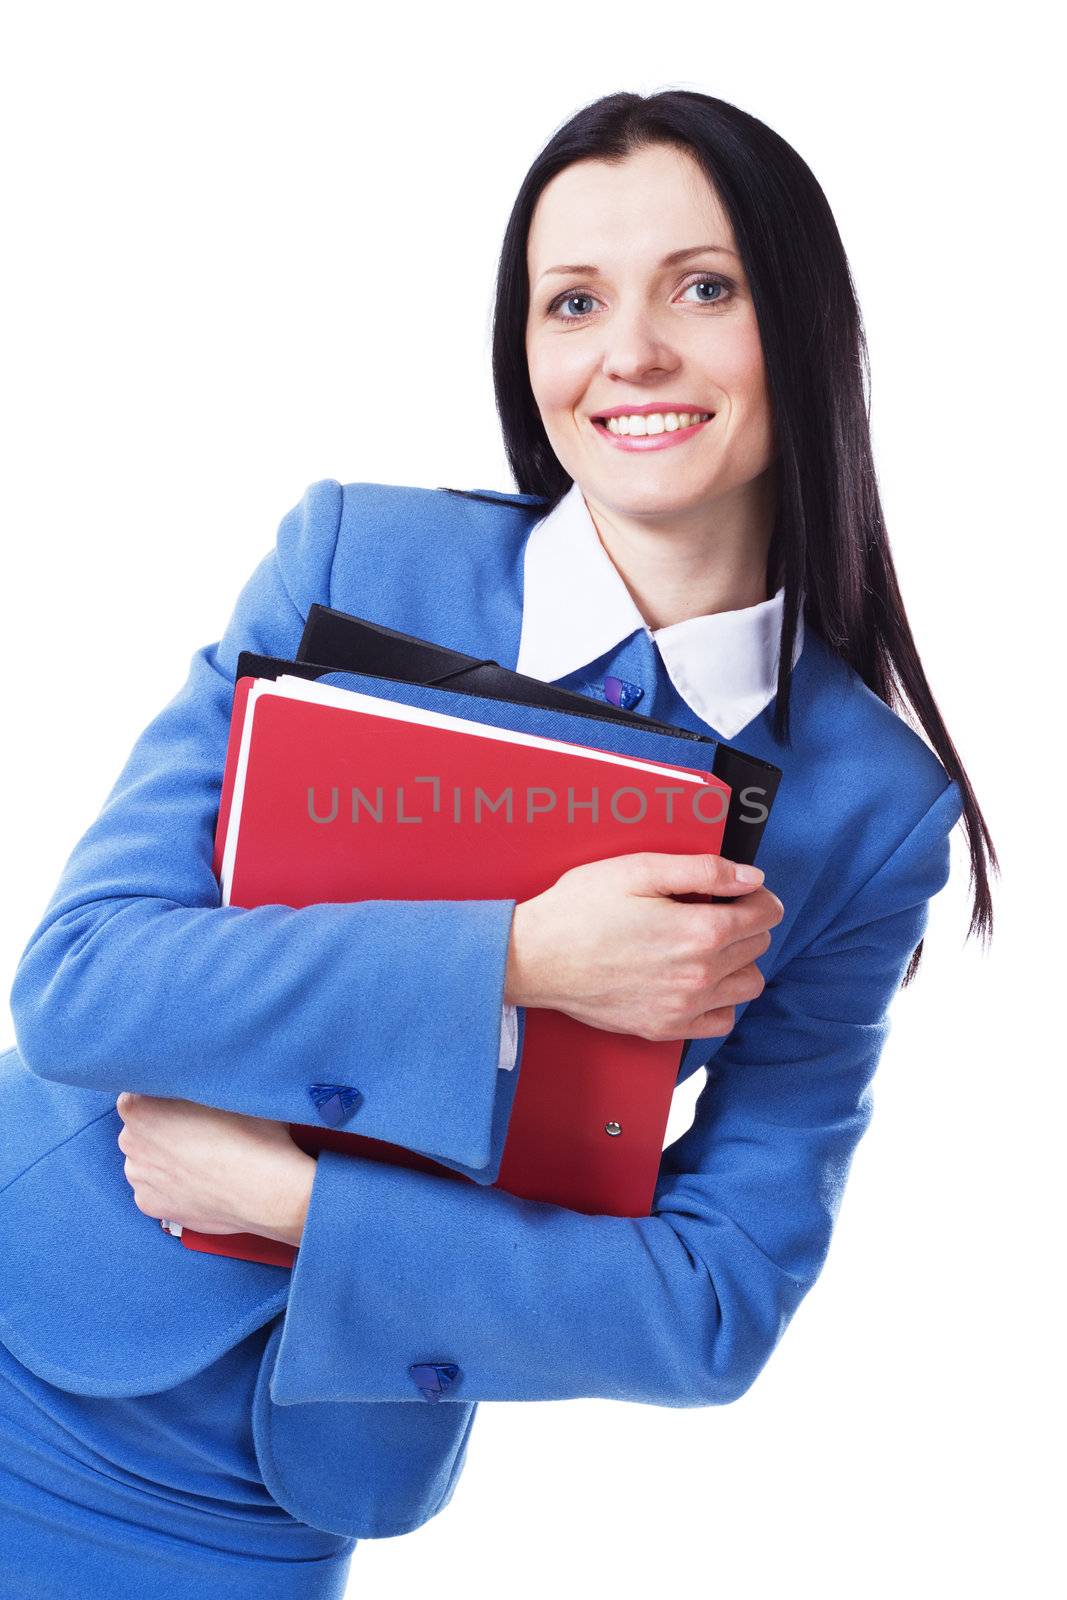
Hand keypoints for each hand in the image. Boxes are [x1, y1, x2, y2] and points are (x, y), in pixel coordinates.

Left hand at [115, 1091, 316, 1244]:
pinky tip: (200, 1181)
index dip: (167, 1091)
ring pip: (148, 1157)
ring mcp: (137, 1176)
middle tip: (201, 1127)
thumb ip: (200, 1080)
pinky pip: (155, 1187)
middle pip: (142, 1124)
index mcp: (139, 1105)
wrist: (267, 1190)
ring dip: (166, 1155)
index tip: (189, 1097)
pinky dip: (172, 1184)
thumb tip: (201, 1073)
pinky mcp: (149, 1205)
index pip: (141, 1087)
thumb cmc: (252, 1134)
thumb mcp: (230, 1088)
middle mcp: (129, 1141)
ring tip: (203, 1158)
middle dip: (164, 1124)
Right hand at [504, 851, 783, 1041]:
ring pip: (748, 985)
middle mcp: (700, 975)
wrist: (534, 959)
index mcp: (699, 931)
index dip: (758, 895)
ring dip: (738, 962)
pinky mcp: (664, 1028)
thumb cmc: (579, 909)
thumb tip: (750, 877)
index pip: (765, 914)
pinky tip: (695, 979)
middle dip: (747, 923)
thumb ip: (703, 870)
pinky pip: (721, 1020)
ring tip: (707, 945)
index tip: (741, 890)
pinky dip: (719, 1000)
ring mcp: (683, 1007)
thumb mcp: (639, 869)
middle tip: (714, 909)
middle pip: (758, 946)